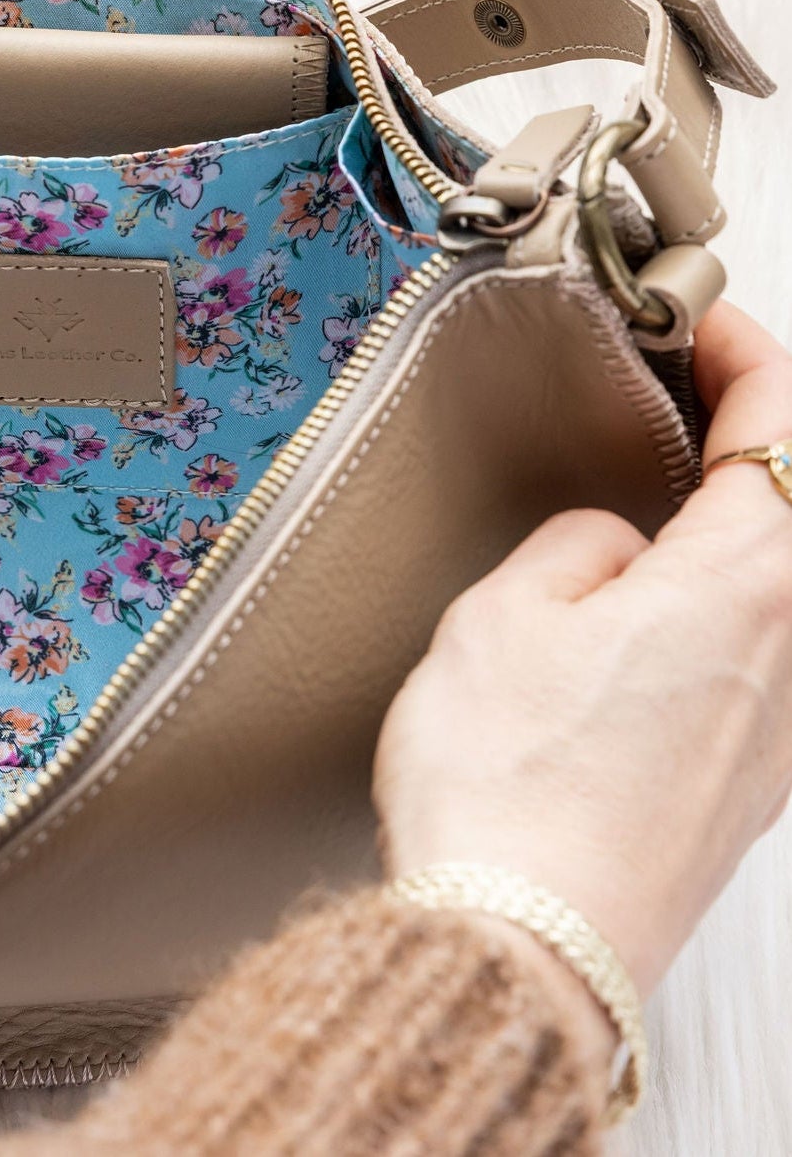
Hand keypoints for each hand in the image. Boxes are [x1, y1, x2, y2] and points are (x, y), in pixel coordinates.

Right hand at [375, 300, 791, 1000]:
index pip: (780, 427)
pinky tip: (654, 634)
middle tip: (698, 406)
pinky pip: (760, 666)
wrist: (522, 942)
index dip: (745, 353)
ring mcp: (782, 731)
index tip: (706, 322)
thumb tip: (609, 551)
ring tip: (663, 519)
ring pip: (781, 595)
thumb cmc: (506, 792)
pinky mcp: (750, 790)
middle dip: (755, 447)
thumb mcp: (501, 618)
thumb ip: (575, 550)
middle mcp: (791, 657)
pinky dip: (724, 617)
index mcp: (738, 586)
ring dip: (736, 538)